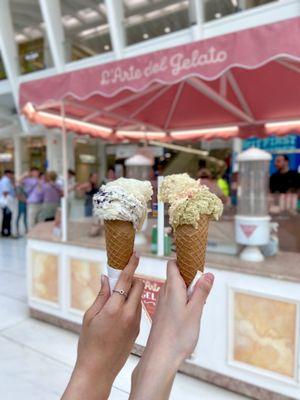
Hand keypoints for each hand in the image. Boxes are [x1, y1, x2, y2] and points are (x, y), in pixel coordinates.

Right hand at [62, 253, 143, 399]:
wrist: (98, 369)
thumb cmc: (89, 343)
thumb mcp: (89, 316)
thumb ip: (100, 295)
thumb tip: (105, 278)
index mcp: (114, 308)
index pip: (126, 280)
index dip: (131, 265)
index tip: (136, 254)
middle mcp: (128, 313)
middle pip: (139, 286)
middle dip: (132, 279)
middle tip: (120, 282)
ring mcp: (136, 322)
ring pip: (139, 298)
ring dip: (131, 293)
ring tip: (116, 302)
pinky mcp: (138, 329)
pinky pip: (138, 310)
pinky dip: (131, 305)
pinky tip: (119, 314)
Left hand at [130, 260, 213, 399]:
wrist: (161, 357)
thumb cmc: (178, 335)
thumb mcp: (195, 311)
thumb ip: (201, 291)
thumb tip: (208, 273)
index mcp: (172, 287)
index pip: (173, 264)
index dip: (183, 260)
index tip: (196, 262)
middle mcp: (164, 292)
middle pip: (175, 275)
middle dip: (189, 277)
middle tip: (203, 287)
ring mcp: (162, 303)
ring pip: (174, 288)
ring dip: (186, 290)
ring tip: (198, 302)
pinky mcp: (162, 313)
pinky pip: (172, 299)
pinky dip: (181, 300)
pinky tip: (189, 313)